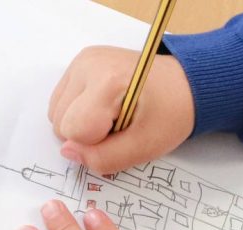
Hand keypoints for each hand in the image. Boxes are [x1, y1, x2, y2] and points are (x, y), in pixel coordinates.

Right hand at [48, 46, 194, 173]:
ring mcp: (82, 60)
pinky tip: (106, 106)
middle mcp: (88, 64)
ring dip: (82, 123)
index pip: (74, 130)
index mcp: (108, 81)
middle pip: (60, 121)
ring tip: (114, 115)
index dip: (97, 143)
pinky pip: (62, 99)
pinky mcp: (81, 61)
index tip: (124, 133)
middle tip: (121, 125)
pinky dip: (80, 110)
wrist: (185, 85)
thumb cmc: (171, 114)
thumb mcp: (145, 146)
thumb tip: (68, 153)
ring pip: (56, 111)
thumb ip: (105, 157)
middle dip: (88, 133)